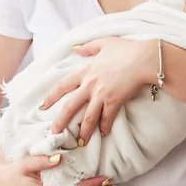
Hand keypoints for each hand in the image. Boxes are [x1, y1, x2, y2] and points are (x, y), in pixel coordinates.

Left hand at [40, 37, 155, 143]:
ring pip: (88, 117)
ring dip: (83, 131)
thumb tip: (75, 48)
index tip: (43, 105)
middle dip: (60, 122)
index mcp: (86, 71)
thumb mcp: (104, 43)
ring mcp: (102, 95)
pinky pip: (107, 118)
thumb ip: (88, 47)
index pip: (63, 85)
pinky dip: (105, 127)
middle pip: (70, 106)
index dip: (51, 96)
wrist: (143, 59)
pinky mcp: (115, 102)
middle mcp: (90, 85)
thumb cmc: (126, 49)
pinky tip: (104, 133)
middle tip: (53, 133)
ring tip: (80, 142)